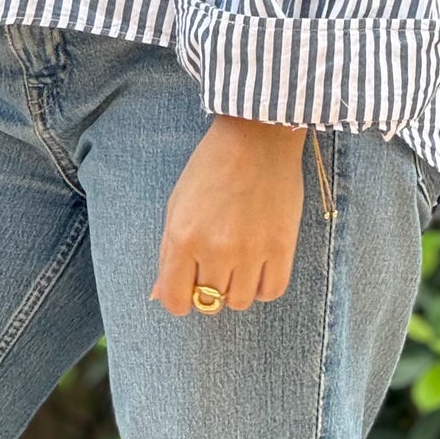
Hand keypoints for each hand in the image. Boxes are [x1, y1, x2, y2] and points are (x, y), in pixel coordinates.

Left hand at [148, 116, 307, 314]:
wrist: (257, 136)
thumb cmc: (211, 165)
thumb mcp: (178, 203)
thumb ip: (168, 252)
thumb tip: (158, 295)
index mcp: (183, 236)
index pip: (175, 300)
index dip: (178, 298)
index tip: (186, 287)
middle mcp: (215, 249)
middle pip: (209, 301)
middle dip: (207, 286)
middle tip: (214, 261)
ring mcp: (251, 250)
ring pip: (240, 301)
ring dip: (235, 287)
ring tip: (237, 259)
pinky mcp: (282, 246)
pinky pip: (270, 291)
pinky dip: (262, 286)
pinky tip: (257, 265)